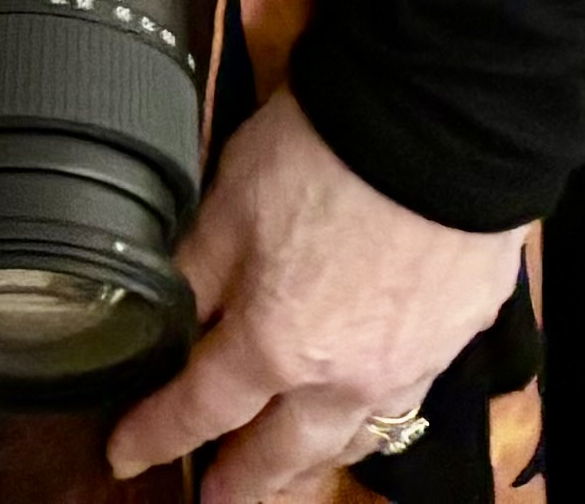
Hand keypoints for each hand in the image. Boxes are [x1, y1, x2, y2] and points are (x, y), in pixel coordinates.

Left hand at [102, 97, 522, 503]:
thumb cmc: (332, 148)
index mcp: (274, 343)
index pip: (200, 410)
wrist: (448, 119)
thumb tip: (164, 306)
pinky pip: (409, 397)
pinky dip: (377, 412)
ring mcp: (408, 363)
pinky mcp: (458, 336)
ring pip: (354, 439)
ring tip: (291, 470)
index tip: (126, 453)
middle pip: (283, 452)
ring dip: (313, 459)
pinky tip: (368, 405)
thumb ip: (197, 266)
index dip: (155, 435)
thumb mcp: (230, 197)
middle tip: (217, 499)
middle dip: (243, 481)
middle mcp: (342, 375)